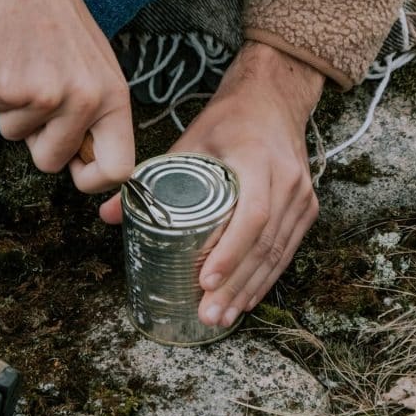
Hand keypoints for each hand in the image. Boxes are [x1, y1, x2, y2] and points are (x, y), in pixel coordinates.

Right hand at [0, 0, 133, 192]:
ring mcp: (49, 97)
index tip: (75, 170)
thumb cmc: (54, 21)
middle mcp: (86, 101)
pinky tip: (6, 59)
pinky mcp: (11, 89)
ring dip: (12, 112)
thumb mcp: (94, 67)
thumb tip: (86, 164)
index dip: (91, 180)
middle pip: (52, 163)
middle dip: (36, 141)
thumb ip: (94, 115)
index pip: (118, 169)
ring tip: (24, 67)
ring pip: (17, 139)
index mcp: (114, 97)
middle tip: (37, 97)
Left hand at [100, 41, 323, 326]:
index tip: (206, 281)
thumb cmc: (230, 118)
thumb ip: (153, 176)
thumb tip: (109, 215)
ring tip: (222, 317)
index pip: (250, 216)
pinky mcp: (306, 208)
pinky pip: (286, 251)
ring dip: (248, 290)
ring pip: (277, 254)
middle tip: (208, 314)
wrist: (275, 98)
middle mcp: (288, 182)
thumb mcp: (190, 139)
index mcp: (260, 162)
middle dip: (235, 286)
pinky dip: (265, 278)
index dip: (229, 253)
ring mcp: (302, 197)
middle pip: (263, 245)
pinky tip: (245, 301)